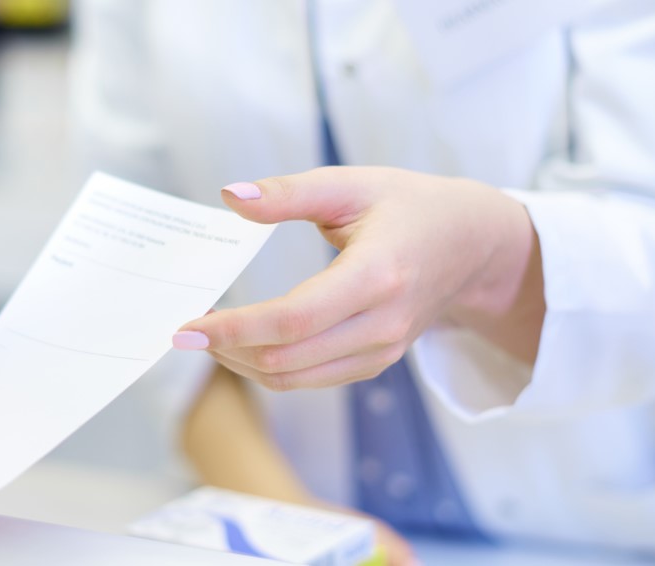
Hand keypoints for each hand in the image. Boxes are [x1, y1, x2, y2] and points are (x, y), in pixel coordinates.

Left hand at [171, 166, 541, 389]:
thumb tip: (232, 196)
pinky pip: (309, 378)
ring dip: (241, 363)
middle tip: (184, 330)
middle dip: (226, 349)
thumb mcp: (352, 184)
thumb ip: (289, 193)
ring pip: (292, 377)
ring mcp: (380, 350)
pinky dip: (267, 367)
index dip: (234, 328)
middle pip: (286, 357)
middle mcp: (381, 324)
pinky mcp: (373, 363)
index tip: (187, 328)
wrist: (470, 245)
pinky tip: (241, 344)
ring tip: (206, 337)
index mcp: (376, 275)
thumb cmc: (408, 206)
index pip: (292, 319)